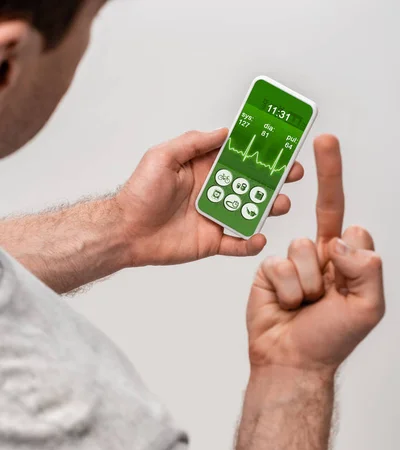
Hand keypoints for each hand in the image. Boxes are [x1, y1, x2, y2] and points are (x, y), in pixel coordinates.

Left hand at [117, 129, 303, 265]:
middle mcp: (214, 191)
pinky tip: (258, 237)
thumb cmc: (139, 193)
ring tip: (279, 204)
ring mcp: (215, 217)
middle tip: (292, 174)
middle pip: (252, 183)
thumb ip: (193, 143)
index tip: (281, 143)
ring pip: (250, 211)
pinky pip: (238, 244)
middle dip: (274, 178)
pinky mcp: (213, 241)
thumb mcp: (162, 157)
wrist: (127, 232)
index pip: (238, 156)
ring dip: (269, 207)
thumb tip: (224, 131)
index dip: (260, 150)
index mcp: (204, 168)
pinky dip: (251, 243)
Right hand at [247, 135, 384, 374]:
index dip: (336, 181)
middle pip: (324, 221)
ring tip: (304, 305)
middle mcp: (318, 256)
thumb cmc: (330, 339)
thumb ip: (366, 269)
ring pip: (300, 248)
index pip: (347, 218)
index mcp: (344, 261)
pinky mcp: (266, 271)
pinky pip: (278, 265)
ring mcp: (291, 262)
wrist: (291, 361)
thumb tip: (343, 239)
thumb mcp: (367, 307)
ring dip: (306, 284)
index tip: (324, 141)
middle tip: (326, 174)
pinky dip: (287, 290)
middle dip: (328, 202)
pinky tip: (286, 305)